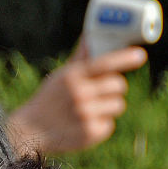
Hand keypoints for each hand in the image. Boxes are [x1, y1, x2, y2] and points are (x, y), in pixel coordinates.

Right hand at [7, 41, 147, 154]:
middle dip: (113, 88)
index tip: (139, 55)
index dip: (125, 58)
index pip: (104, 63)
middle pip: (118, 85)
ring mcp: (85, 114)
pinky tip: (82, 125)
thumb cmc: (48, 100)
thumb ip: (80, 58)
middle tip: (98, 93)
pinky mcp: (90, 133)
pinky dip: (99, 125)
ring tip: (87, 111)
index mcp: (72, 77)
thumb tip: (90, 35)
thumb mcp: (60, 77)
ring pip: (118, 105)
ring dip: (108, 107)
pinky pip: (109, 125)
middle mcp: (79, 94)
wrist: (28, 132)